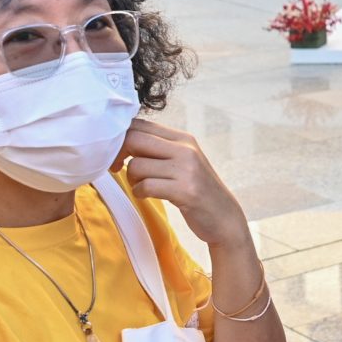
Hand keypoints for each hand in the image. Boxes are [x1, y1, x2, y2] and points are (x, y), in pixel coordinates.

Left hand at [120, 118, 251, 251]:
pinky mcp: (185, 191)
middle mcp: (186, 149)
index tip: (118, 155)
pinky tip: (146, 195)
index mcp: (183, 138)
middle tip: (117, 169)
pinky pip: (146, 186)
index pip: (140, 124)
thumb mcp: (183, 161)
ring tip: (141, 185)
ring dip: (131, 179)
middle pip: (134, 139)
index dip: (120, 138)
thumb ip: (159, 148)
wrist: (224, 216)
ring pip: (137, 165)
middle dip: (118, 155)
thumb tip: (123, 140)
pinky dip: (139, 192)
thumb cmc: (196, 189)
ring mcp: (187, 169)